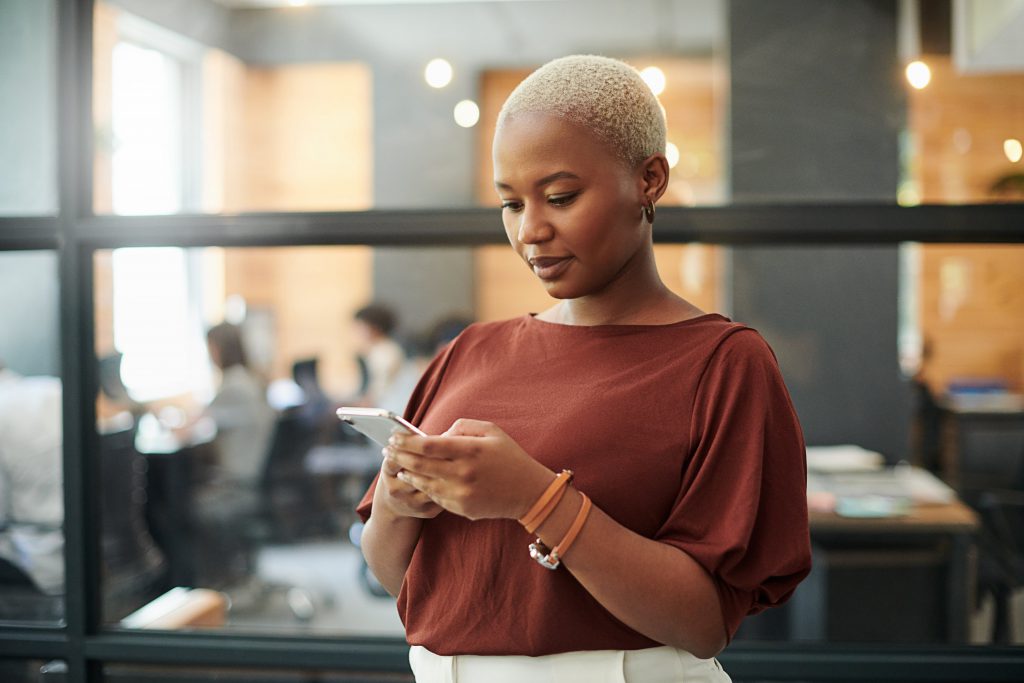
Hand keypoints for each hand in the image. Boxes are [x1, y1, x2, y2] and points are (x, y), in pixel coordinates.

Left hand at [386, 419, 552, 520]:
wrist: (529, 492)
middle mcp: (463, 473)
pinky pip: (435, 496)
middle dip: (399, 455)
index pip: (428, 445)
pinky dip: (422, 486)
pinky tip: (415, 479)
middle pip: (420, 464)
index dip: (407, 441)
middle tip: (387, 449)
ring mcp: (461, 493)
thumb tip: (438, 434)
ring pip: (423, 482)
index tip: (395, 436)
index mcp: (470, 450)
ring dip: (406, 472)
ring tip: (396, 465)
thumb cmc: (510, 457)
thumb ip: (463, 427)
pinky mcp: (461, 508)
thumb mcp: (492, 431)